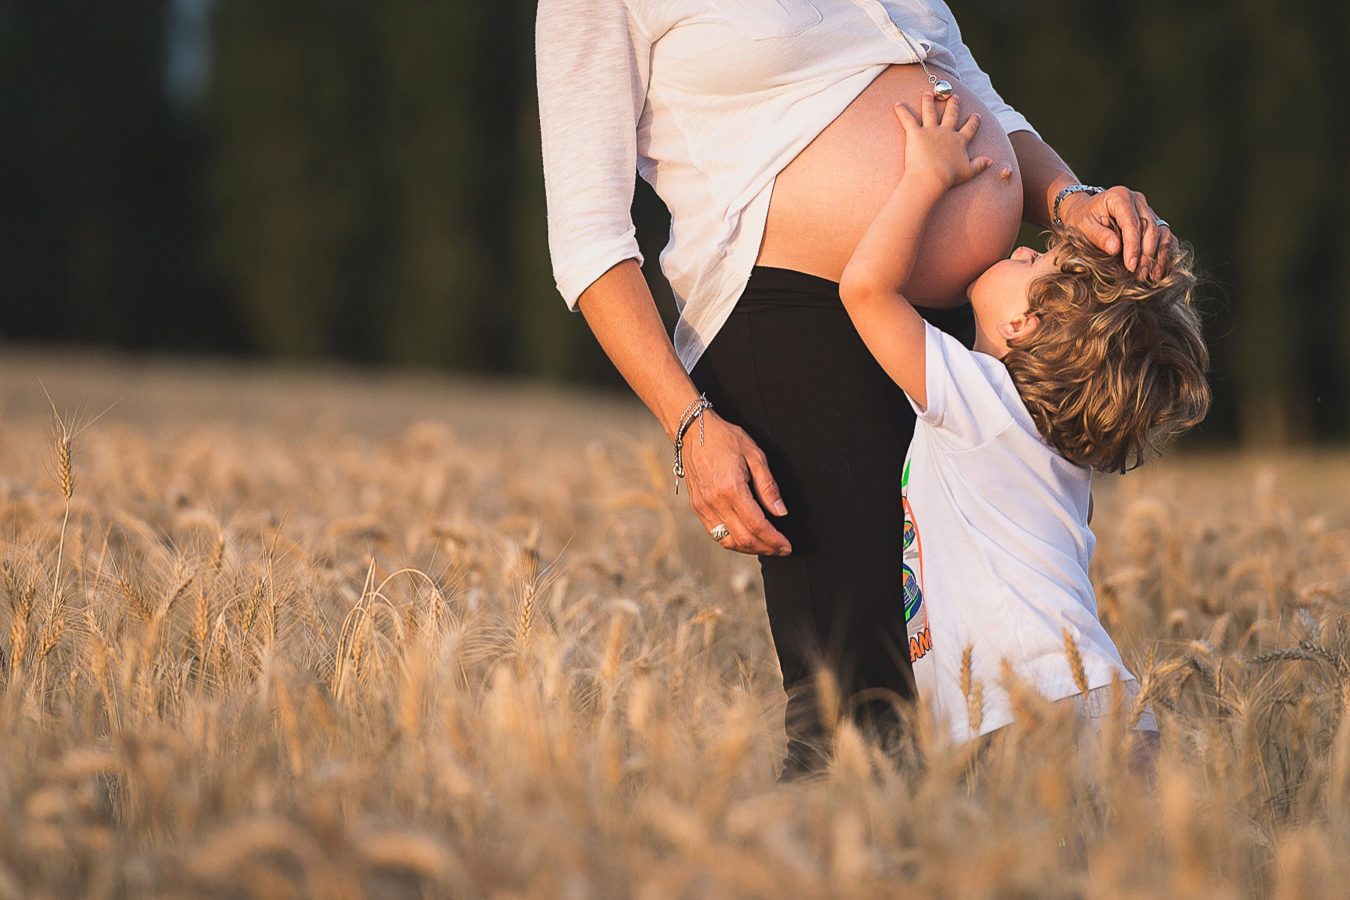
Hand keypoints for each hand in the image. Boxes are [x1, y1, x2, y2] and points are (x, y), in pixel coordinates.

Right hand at [681, 411, 790, 555]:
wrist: (693, 431)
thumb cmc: (725, 438)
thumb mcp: (755, 455)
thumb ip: (768, 487)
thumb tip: (780, 512)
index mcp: (731, 489)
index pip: (757, 525)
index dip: (774, 540)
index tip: (787, 546)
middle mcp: (714, 502)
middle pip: (743, 539)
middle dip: (766, 548)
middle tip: (782, 550)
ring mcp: (703, 507)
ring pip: (728, 541)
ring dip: (749, 549)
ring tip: (766, 547)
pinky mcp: (697, 507)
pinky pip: (715, 534)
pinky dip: (733, 541)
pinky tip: (746, 538)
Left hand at [894, 93, 992, 191]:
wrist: (932, 176)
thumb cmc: (950, 176)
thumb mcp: (968, 171)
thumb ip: (979, 165)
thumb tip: (990, 161)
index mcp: (959, 141)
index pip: (969, 129)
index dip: (973, 122)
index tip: (976, 115)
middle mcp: (946, 132)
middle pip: (951, 115)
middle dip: (952, 105)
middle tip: (954, 97)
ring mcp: (930, 131)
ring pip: (929, 112)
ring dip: (928, 102)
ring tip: (927, 94)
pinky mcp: (915, 133)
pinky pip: (907, 119)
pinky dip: (902, 111)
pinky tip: (897, 104)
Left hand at [1056, 185, 1175, 282]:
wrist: (1084, 211)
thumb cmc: (1081, 219)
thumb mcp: (1082, 227)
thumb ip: (1099, 236)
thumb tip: (1116, 249)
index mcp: (1119, 197)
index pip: (1132, 223)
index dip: (1133, 246)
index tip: (1131, 266)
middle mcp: (1137, 200)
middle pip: (1150, 228)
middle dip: (1147, 254)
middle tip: (1141, 276)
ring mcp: (1147, 209)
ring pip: (1162, 232)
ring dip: (1159, 255)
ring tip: (1152, 276)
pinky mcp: (1153, 219)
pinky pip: (1166, 235)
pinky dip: (1166, 252)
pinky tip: (1160, 270)